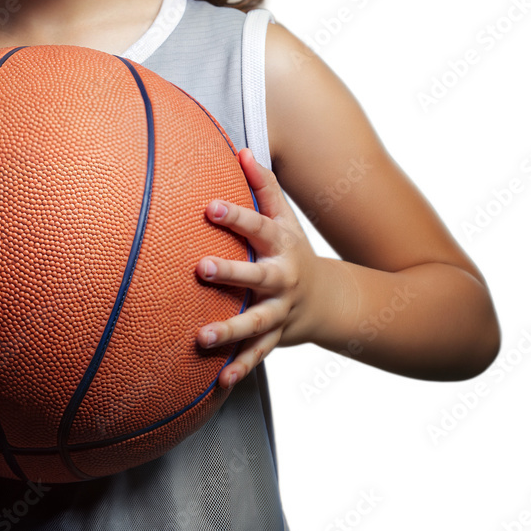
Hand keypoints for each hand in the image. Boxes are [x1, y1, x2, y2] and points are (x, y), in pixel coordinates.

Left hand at [196, 147, 318, 388]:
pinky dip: (241, 368)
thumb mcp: (285, 218)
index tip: (209, 207)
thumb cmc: (294, 249)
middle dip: (230, 272)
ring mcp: (280, 311)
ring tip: (201, 337)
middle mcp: (282, 279)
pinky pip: (258, 355)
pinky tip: (219, 381)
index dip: (235, 216)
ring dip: (229, 331)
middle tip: (199, 267)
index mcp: (281, 245)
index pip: (258, 226)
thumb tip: (240, 148)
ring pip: (255, 323)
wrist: (331, 300)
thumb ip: (264, 185)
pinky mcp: (276, 338)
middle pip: (256, 275)